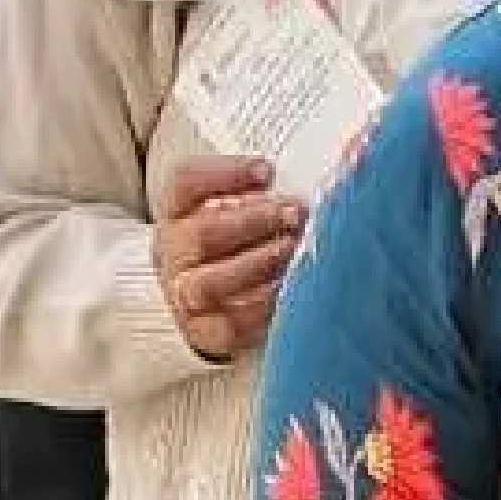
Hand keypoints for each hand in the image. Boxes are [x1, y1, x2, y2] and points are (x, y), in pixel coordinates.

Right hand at [153, 151, 304, 362]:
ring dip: (257, 263)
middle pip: (201, 234)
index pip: (184, 183)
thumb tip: (326, 168)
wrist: (210, 302)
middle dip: (254, 220)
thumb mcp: (239, 208)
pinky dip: (263, 306)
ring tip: (293, 249)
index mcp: (177, 213)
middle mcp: (174, 254)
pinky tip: (293, 289)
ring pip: (208, 283)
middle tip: (296, 211)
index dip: (224, 174)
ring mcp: (184, 296)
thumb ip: (266, 191)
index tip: (266, 170)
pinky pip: (230, 325)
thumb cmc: (235, 243)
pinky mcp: (206, 332)